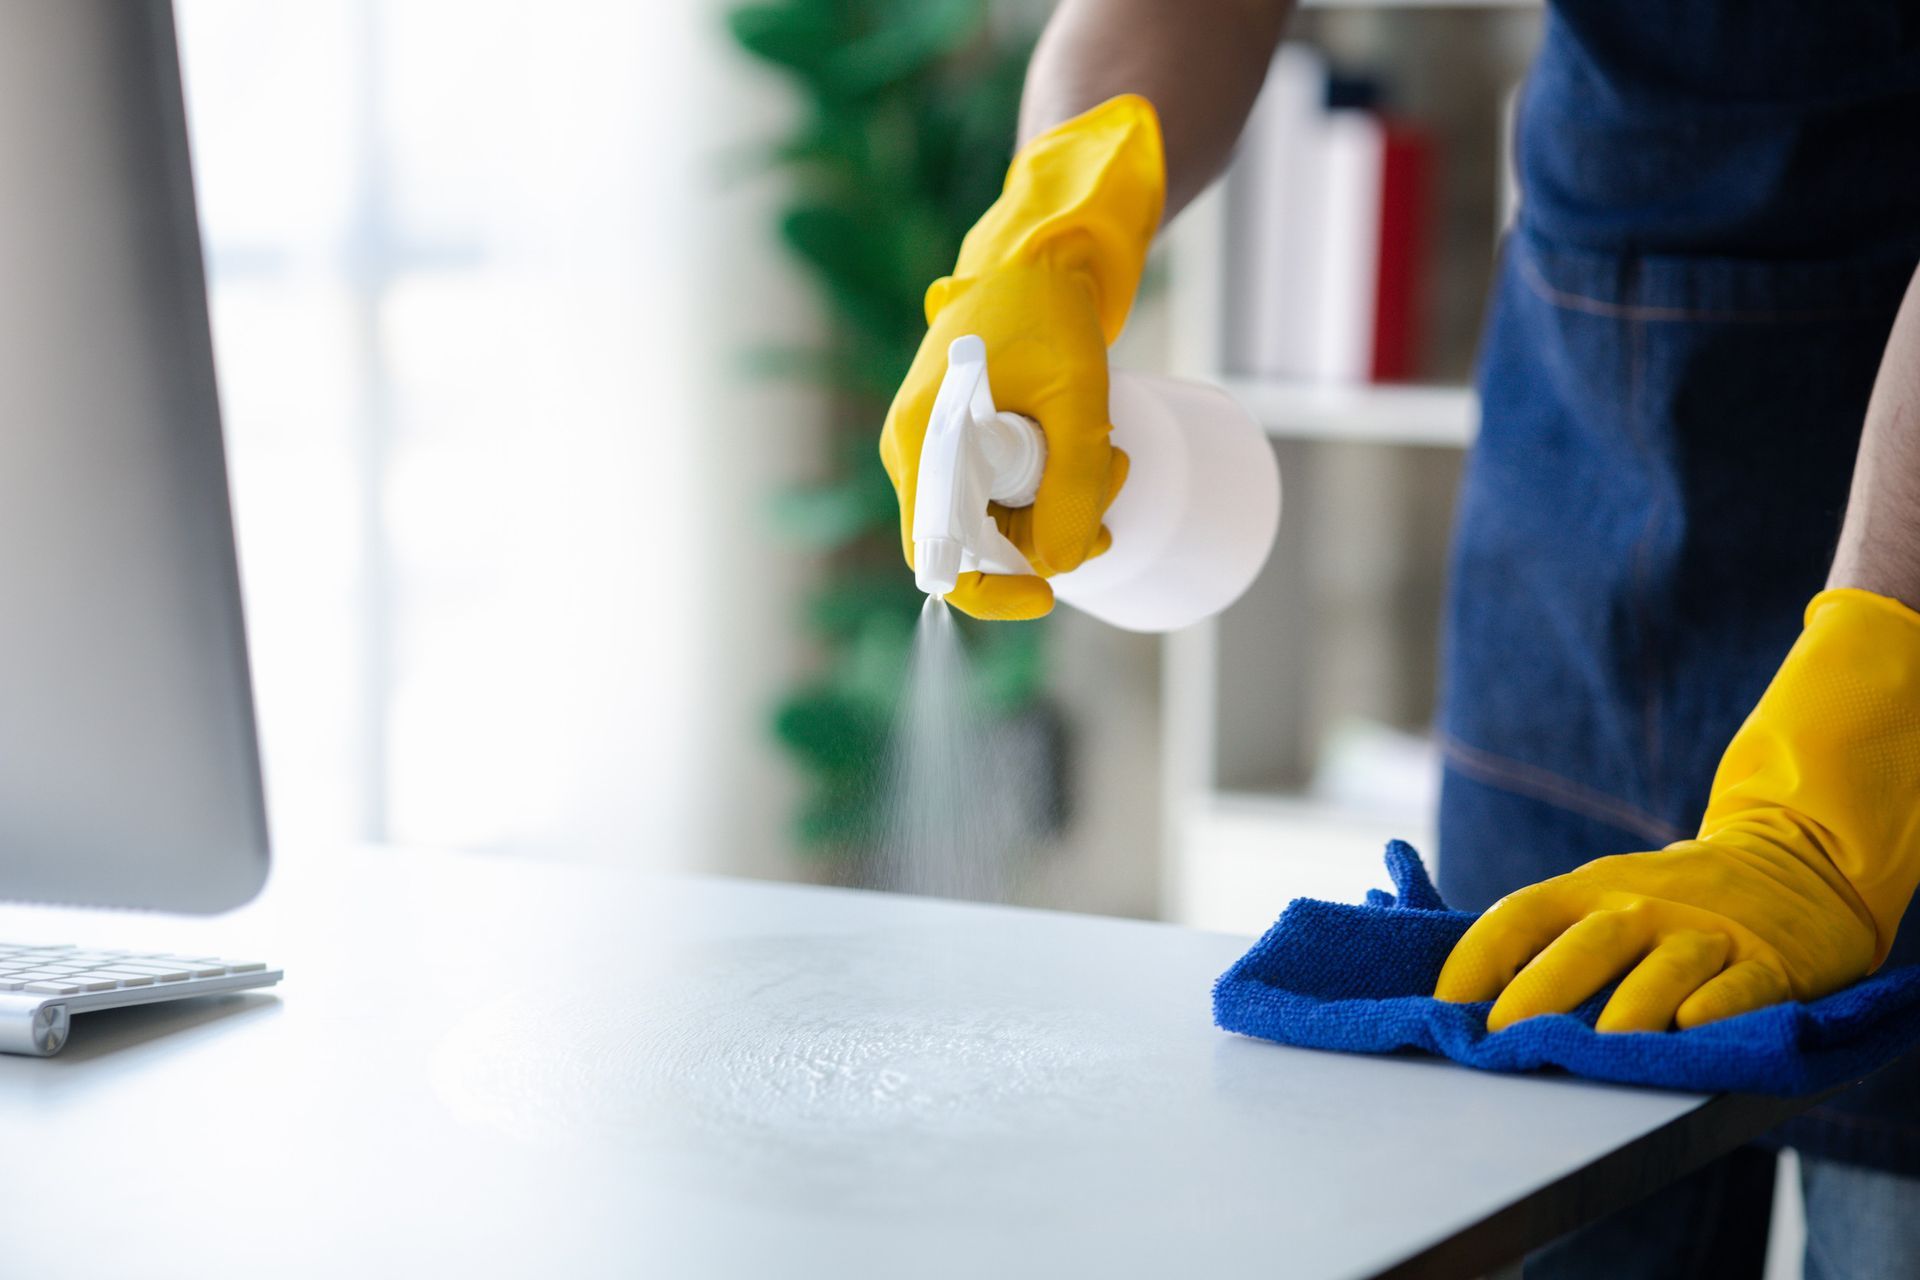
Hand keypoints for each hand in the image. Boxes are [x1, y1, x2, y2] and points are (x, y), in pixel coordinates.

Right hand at [878, 95, 1161, 620]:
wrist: (1039, 255)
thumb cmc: (1048, 308)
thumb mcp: (1077, 396)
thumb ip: (1074, 481)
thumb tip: (1070, 562)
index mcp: (921, 442)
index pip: (937, 557)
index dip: (991, 591)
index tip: (1049, 595)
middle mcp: (917, 453)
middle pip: (980, 542)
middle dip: (1052, 535)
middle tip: (1114, 486)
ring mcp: (939, 449)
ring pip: (1000, 521)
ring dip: (1063, 508)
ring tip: (1113, 457)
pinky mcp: (965, 441)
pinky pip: (1005, 495)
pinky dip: (1051, 490)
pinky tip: (1093, 459)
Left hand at [1436, 589, 1919, 1031]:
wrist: (1794, 863)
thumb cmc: (1667, 903)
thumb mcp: (1602, 898)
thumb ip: (1543, 939)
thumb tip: (1455, 1000)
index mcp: (1589, 890)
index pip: (1519, 916)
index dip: (1475, 961)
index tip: (1442, 1010)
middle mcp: (1642, 907)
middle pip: (1587, 945)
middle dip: (1540, 991)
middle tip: (1502, 1039)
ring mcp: (1706, 933)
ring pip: (1663, 969)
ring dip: (1629, 1007)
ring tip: (1597, 1046)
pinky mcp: (1770, 964)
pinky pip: (1741, 987)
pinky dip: (1717, 1005)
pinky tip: (1691, 1026)